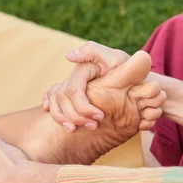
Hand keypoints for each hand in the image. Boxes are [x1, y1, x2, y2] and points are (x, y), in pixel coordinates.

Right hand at [42, 41, 163, 131]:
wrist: (132, 77)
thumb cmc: (125, 69)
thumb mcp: (116, 59)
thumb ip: (95, 52)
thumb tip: (69, 55)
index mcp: (82, 69)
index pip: (73, 90)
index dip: (83, 106)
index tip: (100, 116)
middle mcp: (72, 76)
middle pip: (62, 98)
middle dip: (76, 116)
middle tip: (94, 126)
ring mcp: (67, 84)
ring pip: (54, 102)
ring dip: (63, 119)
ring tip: (75, 130)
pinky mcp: (67, 94)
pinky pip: (50, 102)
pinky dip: (54, 112)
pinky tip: (62, 122)